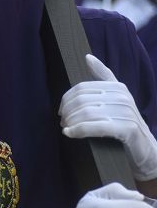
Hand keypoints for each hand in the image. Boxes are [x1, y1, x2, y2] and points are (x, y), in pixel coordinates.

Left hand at [60, 54, 156, 180]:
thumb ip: (103, 78)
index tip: (61, 111)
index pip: (82, 88)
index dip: (66, 99)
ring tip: (66, 128)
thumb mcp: (115, 99)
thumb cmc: (124, 124)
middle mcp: (123, 97)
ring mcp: (126, 112)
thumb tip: (87, 57)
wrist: (145, 149)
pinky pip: (96, 127)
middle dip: (67, 112)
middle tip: (63, 122)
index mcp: (118, 87)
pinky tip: (69, 133)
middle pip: (82, 100)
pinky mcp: (127, 129)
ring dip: (71, 122)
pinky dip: (78, 130)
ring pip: (87, 113)